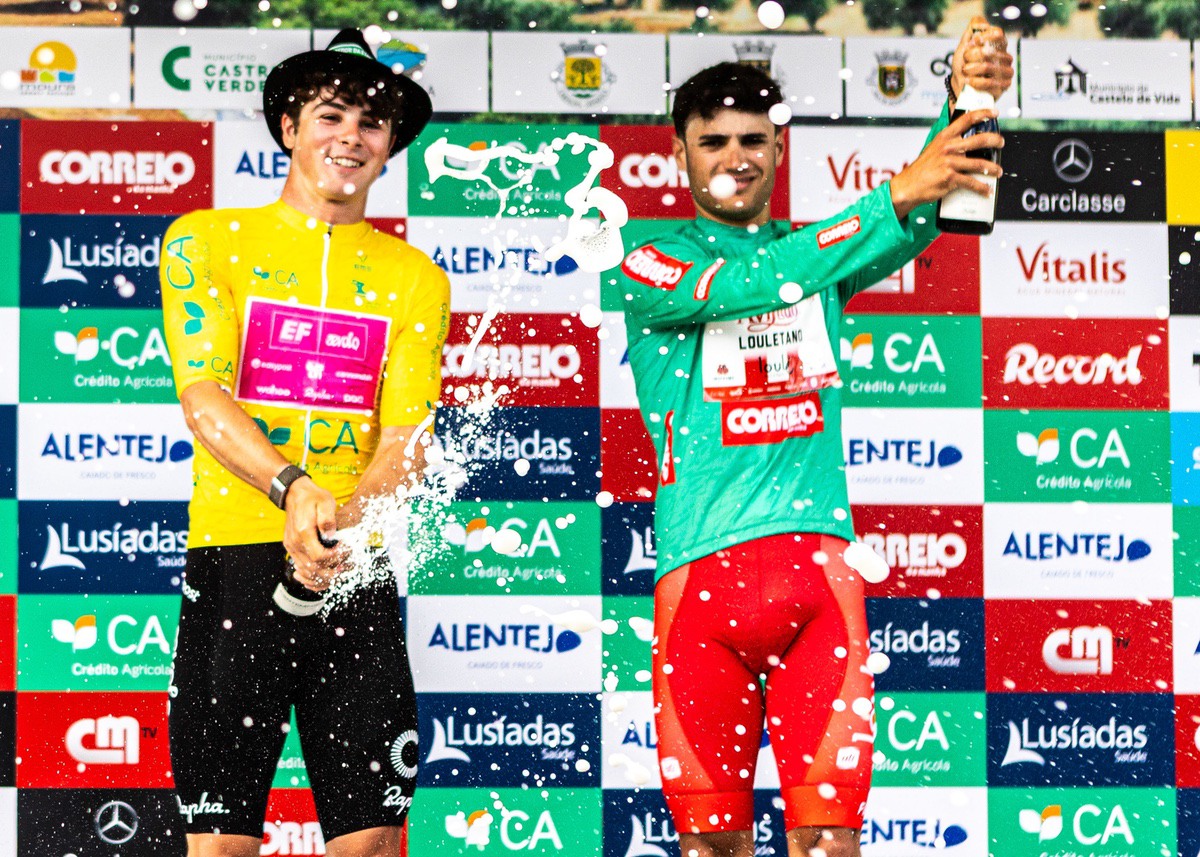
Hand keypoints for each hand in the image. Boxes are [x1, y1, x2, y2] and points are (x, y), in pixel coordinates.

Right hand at [282, 477, 341, 591]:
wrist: (294, 493)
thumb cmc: (312, 497)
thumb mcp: (325, 501)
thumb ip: (328, 519)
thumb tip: (331, 535)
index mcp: (304, 531)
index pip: (319, 556)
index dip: (334, 558)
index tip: (344, 551)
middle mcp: (295, 542)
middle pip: (312, 568)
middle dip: (330, 572)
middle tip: (345, 568)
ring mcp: (291, 546)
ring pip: (305, 570)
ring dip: (321, 576)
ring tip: (337, 572)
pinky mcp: (291, 547)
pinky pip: (299, 567)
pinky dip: (310, 575)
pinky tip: (322, 574)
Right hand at [888, 109, 1003, 220]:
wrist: (908, 186)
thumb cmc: (921, 169)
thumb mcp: (933, 150)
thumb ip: (949, 144)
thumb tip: (968, 146)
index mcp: (944, 137)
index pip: (966, 120)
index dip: (983, 114)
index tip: (993, 113)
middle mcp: (948, 148)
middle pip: (979, 139)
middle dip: (995, 141)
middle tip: (1000, 143)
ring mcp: (950, 163)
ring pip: (979, 164)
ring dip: (992, 168)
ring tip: (997, 171)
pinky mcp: (950, 178)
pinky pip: (972, 183)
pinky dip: (981, 188)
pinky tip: (986, 190)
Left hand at [951, 16, 1013, 101]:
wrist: (961, 87)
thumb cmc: (964, 66)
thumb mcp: (963, 47)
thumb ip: (971, 32)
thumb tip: (981, 25)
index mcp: (998, 44)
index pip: (997, 33)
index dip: (983, 37)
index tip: (971, 43)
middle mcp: (1005, 56)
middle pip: (988, 50)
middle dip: (971, 56)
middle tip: (965, 61)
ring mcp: (1007, 70)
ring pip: (987, 66)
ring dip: (970, 70)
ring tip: (965, 71)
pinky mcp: (1005, 85)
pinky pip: (989, 82)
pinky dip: (975, 82)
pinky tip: (969, 81)